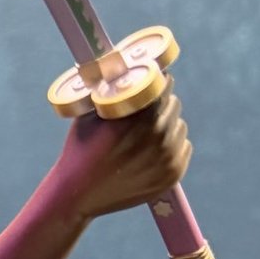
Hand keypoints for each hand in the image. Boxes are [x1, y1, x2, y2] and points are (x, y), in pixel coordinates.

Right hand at [51, 80, 191, 223]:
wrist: (76, 195)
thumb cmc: (80, 151)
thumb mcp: (89, 115)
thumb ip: (110, 90)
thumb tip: (119, 63)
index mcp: (140, 115)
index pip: (163, 84)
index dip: (155, 82)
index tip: (149, 85)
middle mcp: (159, 134)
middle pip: (173, 104)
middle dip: (160, 105)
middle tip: (143, 114)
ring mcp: (168, 156)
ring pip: (179, 126)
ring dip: (166, 127)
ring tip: (144, 138)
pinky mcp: (173, 173)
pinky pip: (182, 148)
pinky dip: (170, 148)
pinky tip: (150, 154)